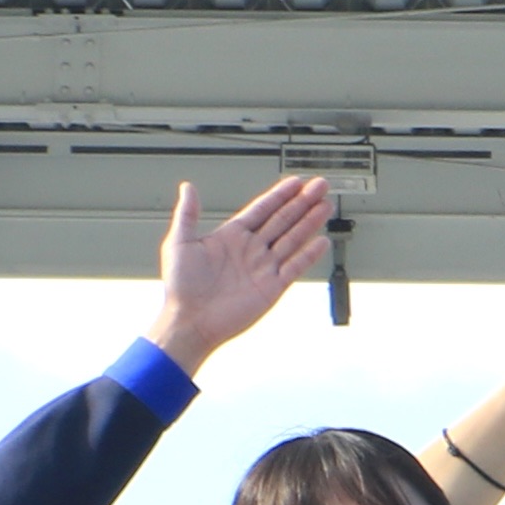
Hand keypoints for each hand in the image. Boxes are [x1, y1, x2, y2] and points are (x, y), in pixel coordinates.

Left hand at [146, 176, 331, 372]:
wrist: (190, 322)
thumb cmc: (180, 288)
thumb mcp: (179, 243)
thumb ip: (187, 214)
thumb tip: (187, 188)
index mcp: (231, 237)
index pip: (262, 209)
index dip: (280, 195)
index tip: (296, 182)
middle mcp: (250, 250)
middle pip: (283, 219)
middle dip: (302, 202)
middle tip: (319, 187)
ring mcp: (263, 268)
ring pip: (292, 239)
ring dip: (310, 222)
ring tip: (325, 206)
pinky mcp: (272, 288)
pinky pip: (295, 267)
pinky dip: (309, 254)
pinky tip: (321, 241)